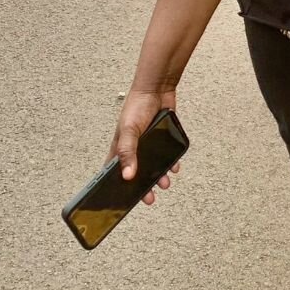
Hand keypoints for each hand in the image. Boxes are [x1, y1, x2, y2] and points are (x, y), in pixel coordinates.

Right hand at [109, 87, 181, 205]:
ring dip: (158, 177)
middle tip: (149, 199)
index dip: (117, 186)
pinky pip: (166, 155)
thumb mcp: (129, 130)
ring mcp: (148, 144)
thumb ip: (128, 152)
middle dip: (142, 187)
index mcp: (120, 148)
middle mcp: (134, 148)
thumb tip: (127, 175)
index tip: (121, 201)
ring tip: (165, 183)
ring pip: (153, 166)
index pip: (115, 171)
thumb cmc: (137, 106)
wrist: (157, 88)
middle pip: (136, 173)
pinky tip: (175, 167)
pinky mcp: (162, 139)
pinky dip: (170, 163)